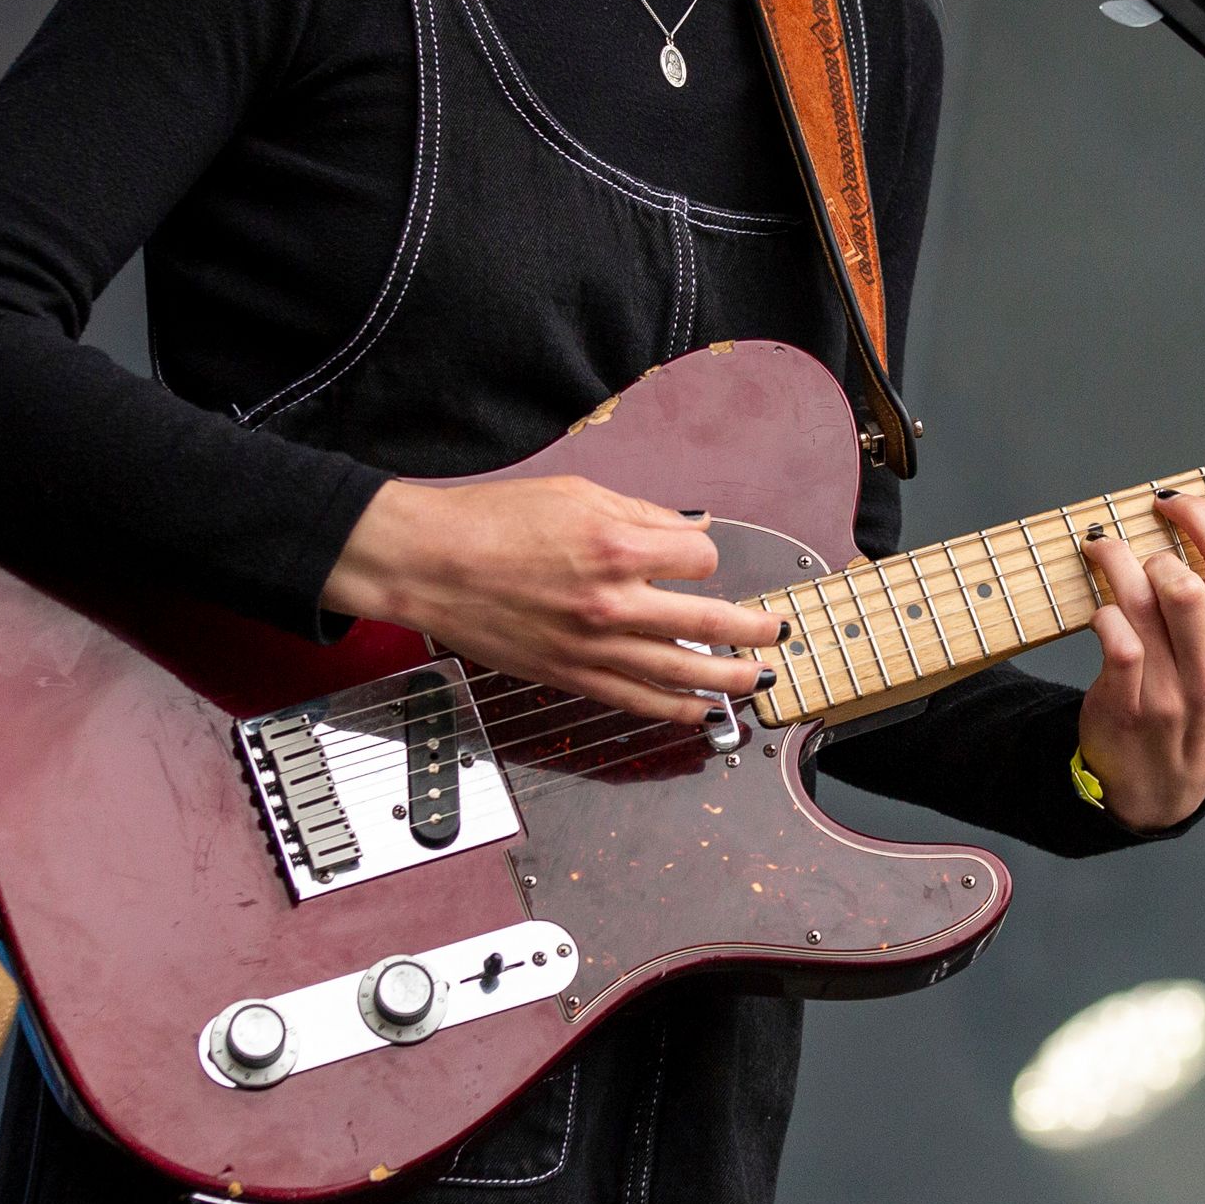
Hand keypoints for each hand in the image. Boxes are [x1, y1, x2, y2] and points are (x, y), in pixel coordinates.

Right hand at [321, 475, 780, 723]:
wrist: (429, 562)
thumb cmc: (493, 521)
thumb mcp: (578, 494)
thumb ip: (643, 514)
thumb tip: (691, 529)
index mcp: (618, 546)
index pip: (700, 558)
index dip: (704, 557)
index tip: (696, 558)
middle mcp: (612, 602)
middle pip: (710, 622)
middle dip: (752, 630)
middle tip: (775, 633)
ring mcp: (593, 646)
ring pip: (681, 672)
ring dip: (729, 679)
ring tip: (757, 680)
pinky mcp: (570, 675)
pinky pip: (636, 700)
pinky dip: (674, 708)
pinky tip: (698, 709)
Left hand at [1077, 489, 1204, 830]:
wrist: (1163, 794)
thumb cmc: (1192, 717)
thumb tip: (1186, 538)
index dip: (1200, 517)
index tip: (1170, 502)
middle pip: (1184, 580)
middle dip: (1149, 551)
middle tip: (1132, 550)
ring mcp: (1170, 690)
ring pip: (1141, 603)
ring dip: (1114, 566)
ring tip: (1102, 555)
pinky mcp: (1129, 706)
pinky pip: (1116, 640)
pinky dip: (1103, 615)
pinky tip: (1100, 614)